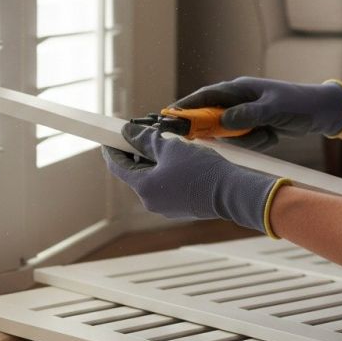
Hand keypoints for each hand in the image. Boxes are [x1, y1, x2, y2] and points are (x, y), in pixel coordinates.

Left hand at [102, 122, 282, 233]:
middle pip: (135, 173)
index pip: (118, 167)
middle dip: (136, 153)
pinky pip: (166, 187)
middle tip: (139, 136)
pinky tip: (177, 159)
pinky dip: (166, 172)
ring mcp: (166, 208)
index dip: (112, 150)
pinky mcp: (181, 208)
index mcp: (144, 188)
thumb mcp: (170, 147)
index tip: (109, 138)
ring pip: (152, 180)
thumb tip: (127, 133)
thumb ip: (145, 140)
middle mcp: (151, 202)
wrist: (232, 192)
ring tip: (162, 144)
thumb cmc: (200, 168)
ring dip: (153, 162)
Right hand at [173, 77, 341, 149]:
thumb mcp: (273, 109)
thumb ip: (247, 115)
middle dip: (218, 130)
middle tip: (216, 139)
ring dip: (247, 138)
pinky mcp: (254, 126)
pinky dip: (258, 142)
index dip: (186, 106)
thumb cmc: (299, 104)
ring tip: (267, 134)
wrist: (323, 112)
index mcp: (239, 89)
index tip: (170, 116)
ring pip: (231, 133)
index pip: (205, 96)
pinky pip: (246, 140)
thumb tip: (222, 121)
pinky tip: (272, 136)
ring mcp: (246, 114)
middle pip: (213, 117)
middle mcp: (238, 100)